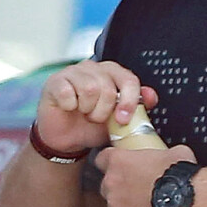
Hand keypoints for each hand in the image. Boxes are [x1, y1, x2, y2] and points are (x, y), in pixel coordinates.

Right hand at [36, 60, 157, 152]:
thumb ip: (137, 106)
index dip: (129, 101)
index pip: (129, 80)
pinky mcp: (55, 80)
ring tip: (83, 112)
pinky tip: (68, 107)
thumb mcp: (119, 120)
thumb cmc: (92, 126)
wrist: (66, 138)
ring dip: (87, 109)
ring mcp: (74, 71)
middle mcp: (94, 68)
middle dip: (103, 112)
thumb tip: (151, 96)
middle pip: (108, 88)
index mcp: (113, 73)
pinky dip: (69, 107)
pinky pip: (68, 93)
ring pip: (90, 89)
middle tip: (95, 117)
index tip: (123, 119)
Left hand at [95, 145, 196, 206]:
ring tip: (142, 205)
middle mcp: (112, 182)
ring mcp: (115, 205)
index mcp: (119, 160)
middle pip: (107, 184)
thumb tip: (169, 155)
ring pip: (113, 205)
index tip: (119, 164)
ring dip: (124, 205)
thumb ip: (162, 152)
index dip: (110, 161)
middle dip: (118, 185)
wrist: (185, 197)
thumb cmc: (177, 172)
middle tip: (136, 185)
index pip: (102, 158)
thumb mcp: (172, 151)